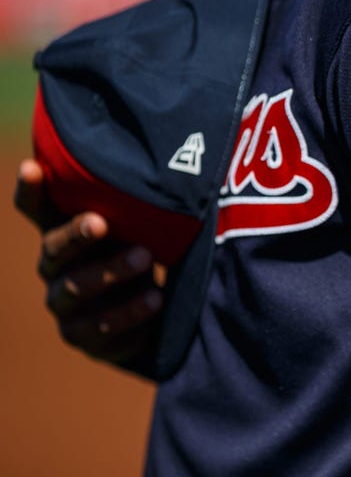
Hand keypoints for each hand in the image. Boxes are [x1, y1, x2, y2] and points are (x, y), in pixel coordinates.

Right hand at [14, 159, 163, 376]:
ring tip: (145, 257)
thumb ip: (135, 205)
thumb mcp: (138, 227)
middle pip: (53, 249)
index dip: (30, 191)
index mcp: (64, 234)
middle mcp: (54, 268)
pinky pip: (102, 326)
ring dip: (110, 272)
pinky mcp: (83, 337)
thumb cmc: (140, 252)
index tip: (31, 167)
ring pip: (76, 288)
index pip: (37, 210)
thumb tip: (171, 163)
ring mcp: (64, 305)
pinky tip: (155, 299)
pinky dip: (130, 312)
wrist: (151, 315)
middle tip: (100, 222)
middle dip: (76, 235)